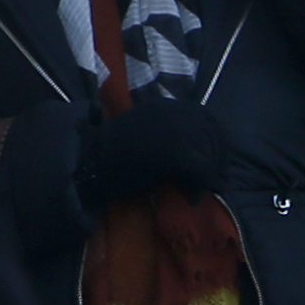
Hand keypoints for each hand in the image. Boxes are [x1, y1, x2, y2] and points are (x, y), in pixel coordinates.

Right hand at [77, 94, 230, 207]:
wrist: (86, 163)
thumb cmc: (111, 155)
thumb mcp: (147, 134)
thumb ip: (171, 135)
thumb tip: (200, 155)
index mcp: (167, 105)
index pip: (206, 119)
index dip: (216, 143)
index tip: (215, 164)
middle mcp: (175, 111)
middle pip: (212, 135)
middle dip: (217, 160)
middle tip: (215, 182)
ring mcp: (176, 129)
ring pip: (208, 153)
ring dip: (208, 175)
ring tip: (199, 193)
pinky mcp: (175, 151)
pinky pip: (201, 170)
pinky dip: (204, 184)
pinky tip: (195, 199)